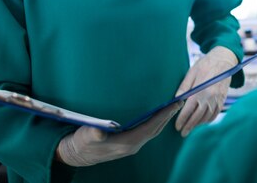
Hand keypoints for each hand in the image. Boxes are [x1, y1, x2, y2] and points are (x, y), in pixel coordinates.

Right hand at [57, 102, 181, 166]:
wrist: (77, 154)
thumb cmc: (82, 143)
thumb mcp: (85, 137)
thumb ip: (92, 134)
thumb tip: (98, 132)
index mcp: (126, 143)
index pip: (150, 127)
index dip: (163, 116)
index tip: (174, 105)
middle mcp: (132, 145)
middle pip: (155, 129)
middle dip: (168, 116)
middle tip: (179, 102)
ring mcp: (131, 144)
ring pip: (153, 130)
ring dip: (164, 119)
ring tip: (173, 106)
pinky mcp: (129, 142)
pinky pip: (147, 130)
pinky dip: (156, 121)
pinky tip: (158, 115)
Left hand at [175, 46, 237, 136]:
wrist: (224, 60)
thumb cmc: (205, 64)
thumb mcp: (192, 72)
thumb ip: (184, 86)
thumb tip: (176, 99)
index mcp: (200, 90)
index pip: (189, 109)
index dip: (182, 119)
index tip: (177, 126)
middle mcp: (210, 96)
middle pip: (198, 116)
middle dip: (189, 126)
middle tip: (182, 133)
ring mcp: (218, 99)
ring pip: (207, 117)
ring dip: (198, 125)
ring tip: (190, 129)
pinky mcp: (222, 99)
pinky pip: (215, 114)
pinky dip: (208, 120)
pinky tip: (202, 122)